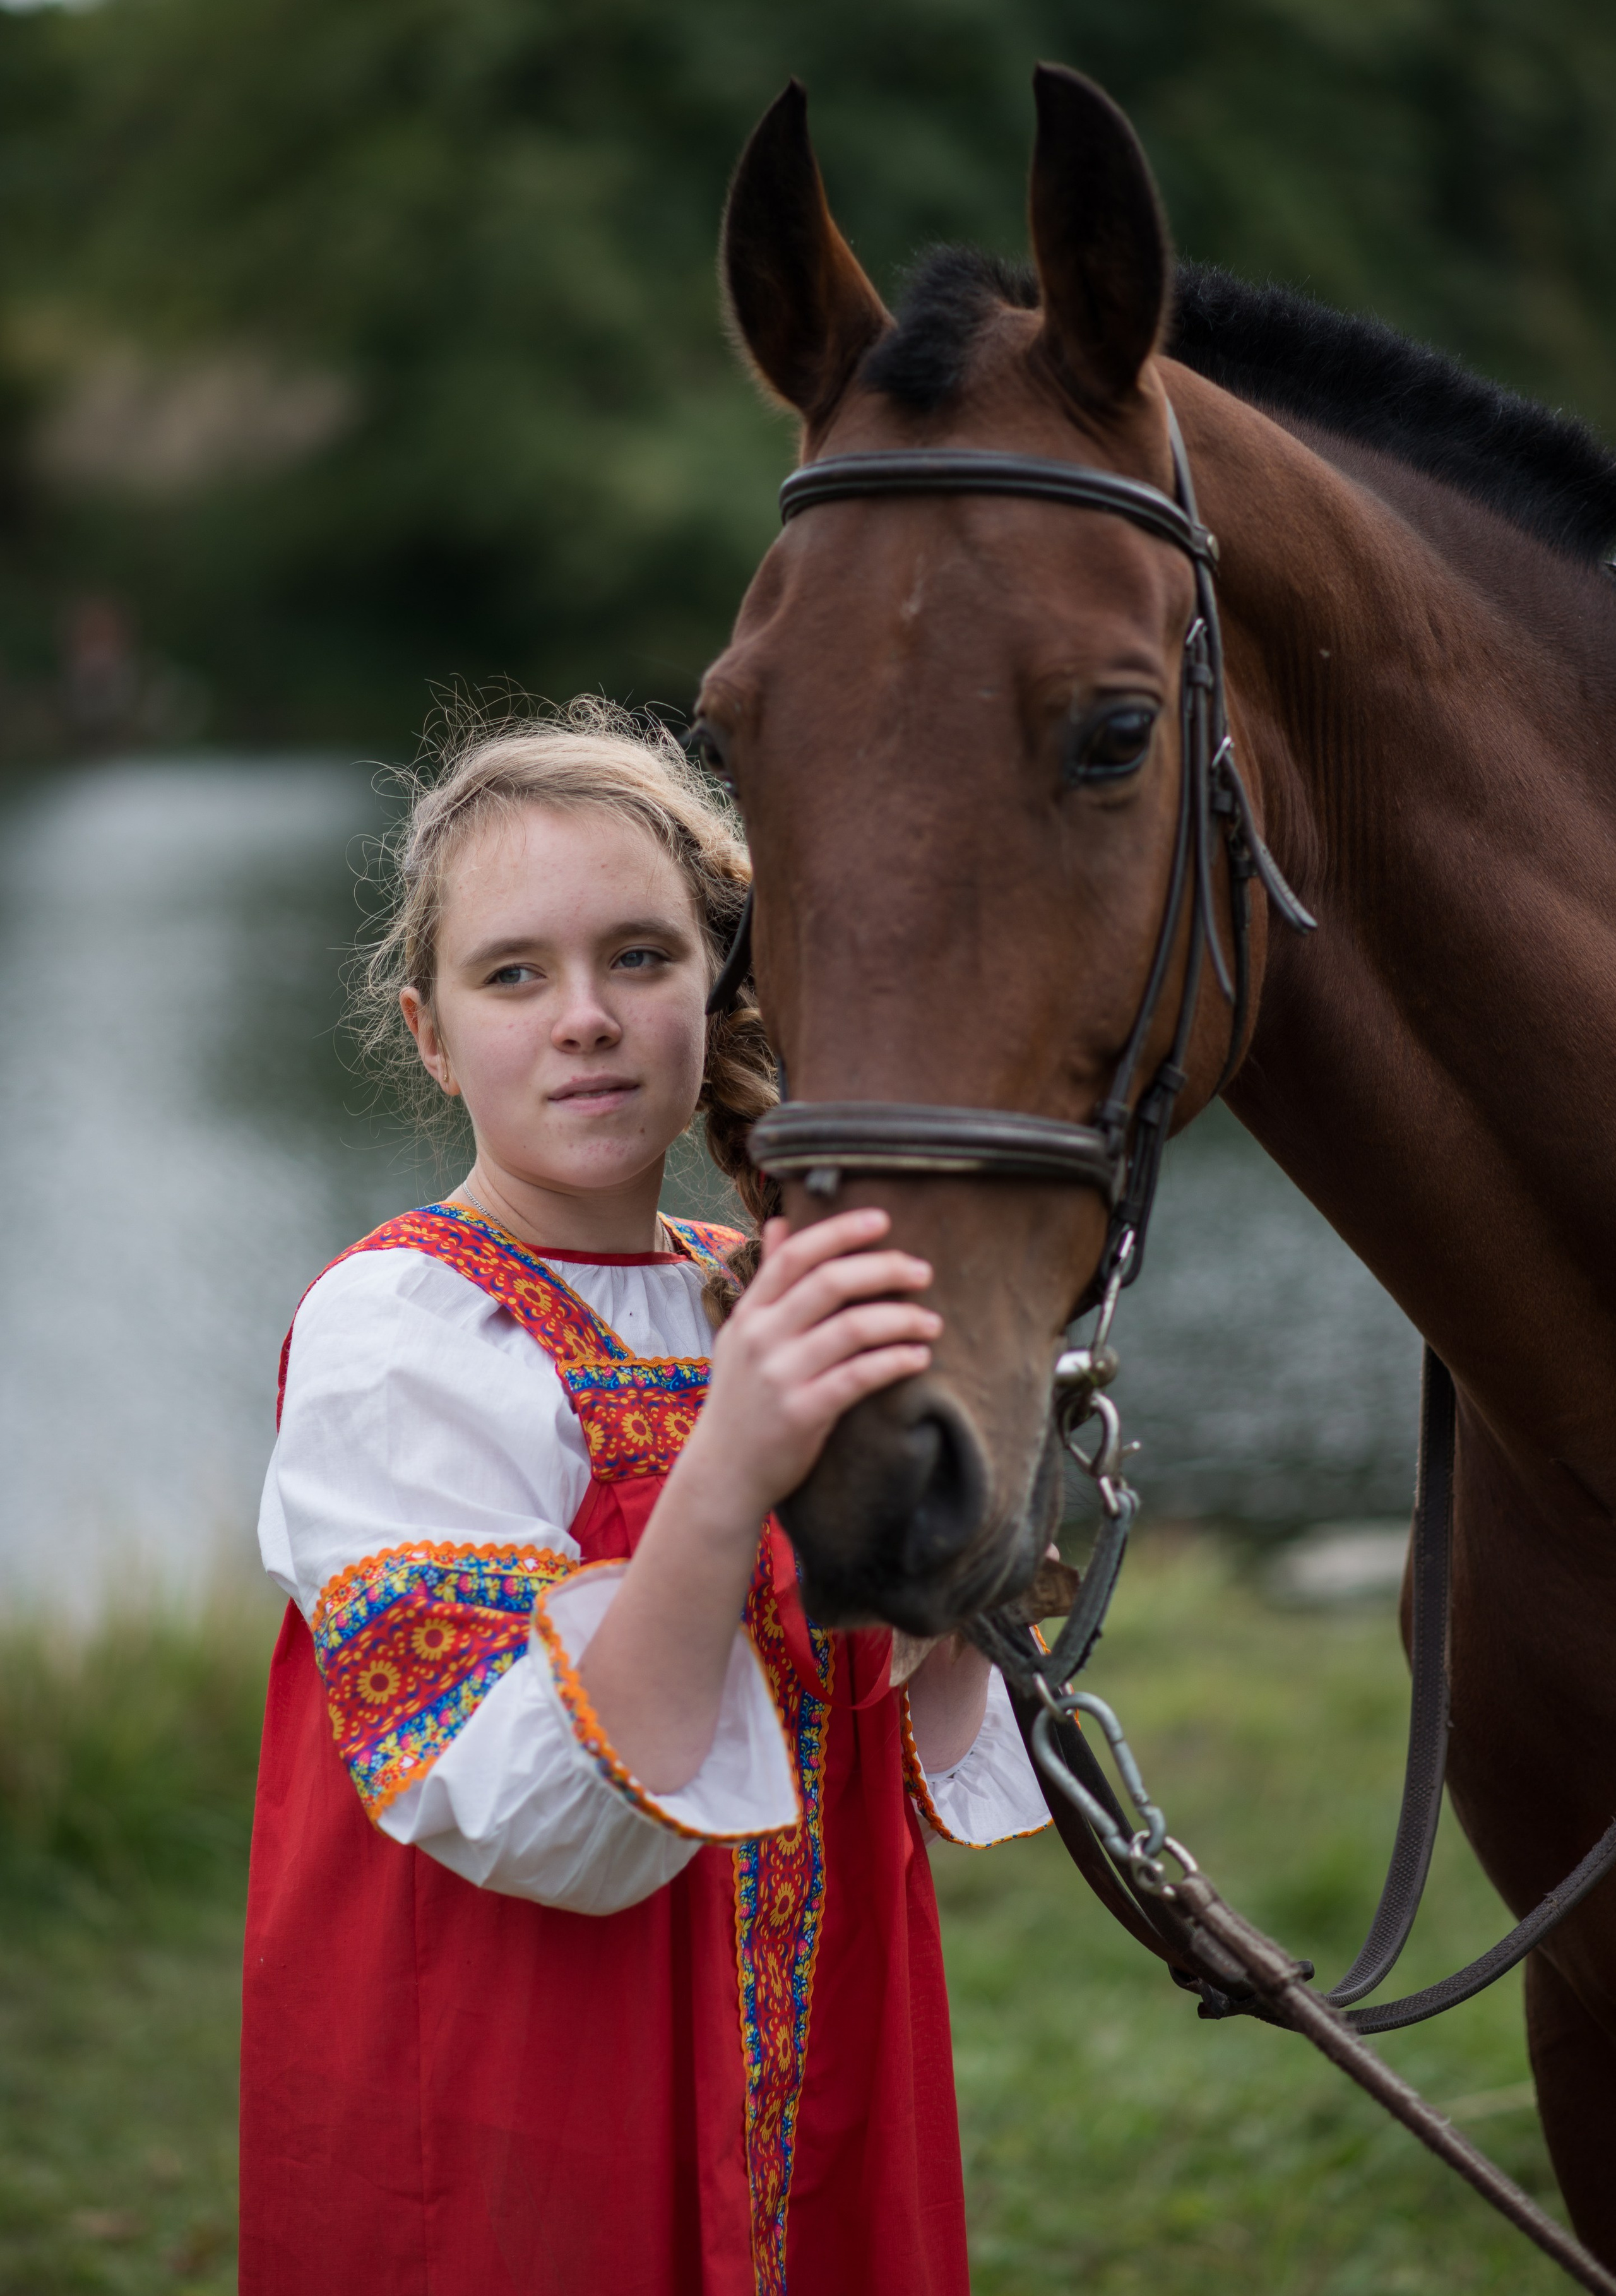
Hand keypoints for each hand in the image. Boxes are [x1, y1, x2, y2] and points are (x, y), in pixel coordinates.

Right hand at [674, 1207, 939, 1528]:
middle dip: (884, 1269)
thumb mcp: (743, 1335)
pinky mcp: (801, 1412)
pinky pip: (859, 1376)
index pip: (795, 1255)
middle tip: (923, 1271)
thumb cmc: (743, 1400)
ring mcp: (779, 1375)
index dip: (840, 1230)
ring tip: (932, 1321)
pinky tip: (919, 1357)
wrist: (724, 1473)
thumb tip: (781, 1222)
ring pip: (852, 1328)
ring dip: (902, 1319)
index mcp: (749, 1313)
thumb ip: (768, 1280)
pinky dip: (895, 1361)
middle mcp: (760, 1337)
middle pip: (830, 1282)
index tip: (882, 1219)